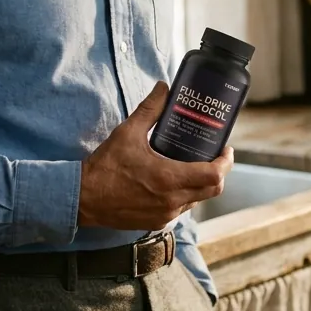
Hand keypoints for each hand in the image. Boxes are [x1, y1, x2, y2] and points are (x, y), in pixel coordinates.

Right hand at [78, 81, 233, 229]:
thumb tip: (163, 88)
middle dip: (218, 172)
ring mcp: (164, 215)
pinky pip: (179, 209)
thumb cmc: (105, 166)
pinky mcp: (155, 223)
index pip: (215, 175)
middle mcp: (172, 201)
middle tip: (214, 155)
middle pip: (212, 190)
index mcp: (169, 179)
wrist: (83, 198)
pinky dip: (182, 195)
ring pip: (196, 200)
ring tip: (191, 164)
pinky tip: (171, 181)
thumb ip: (150, 109)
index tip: (225, 150)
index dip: (226, 162)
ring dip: (199, 184)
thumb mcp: (128, 133)